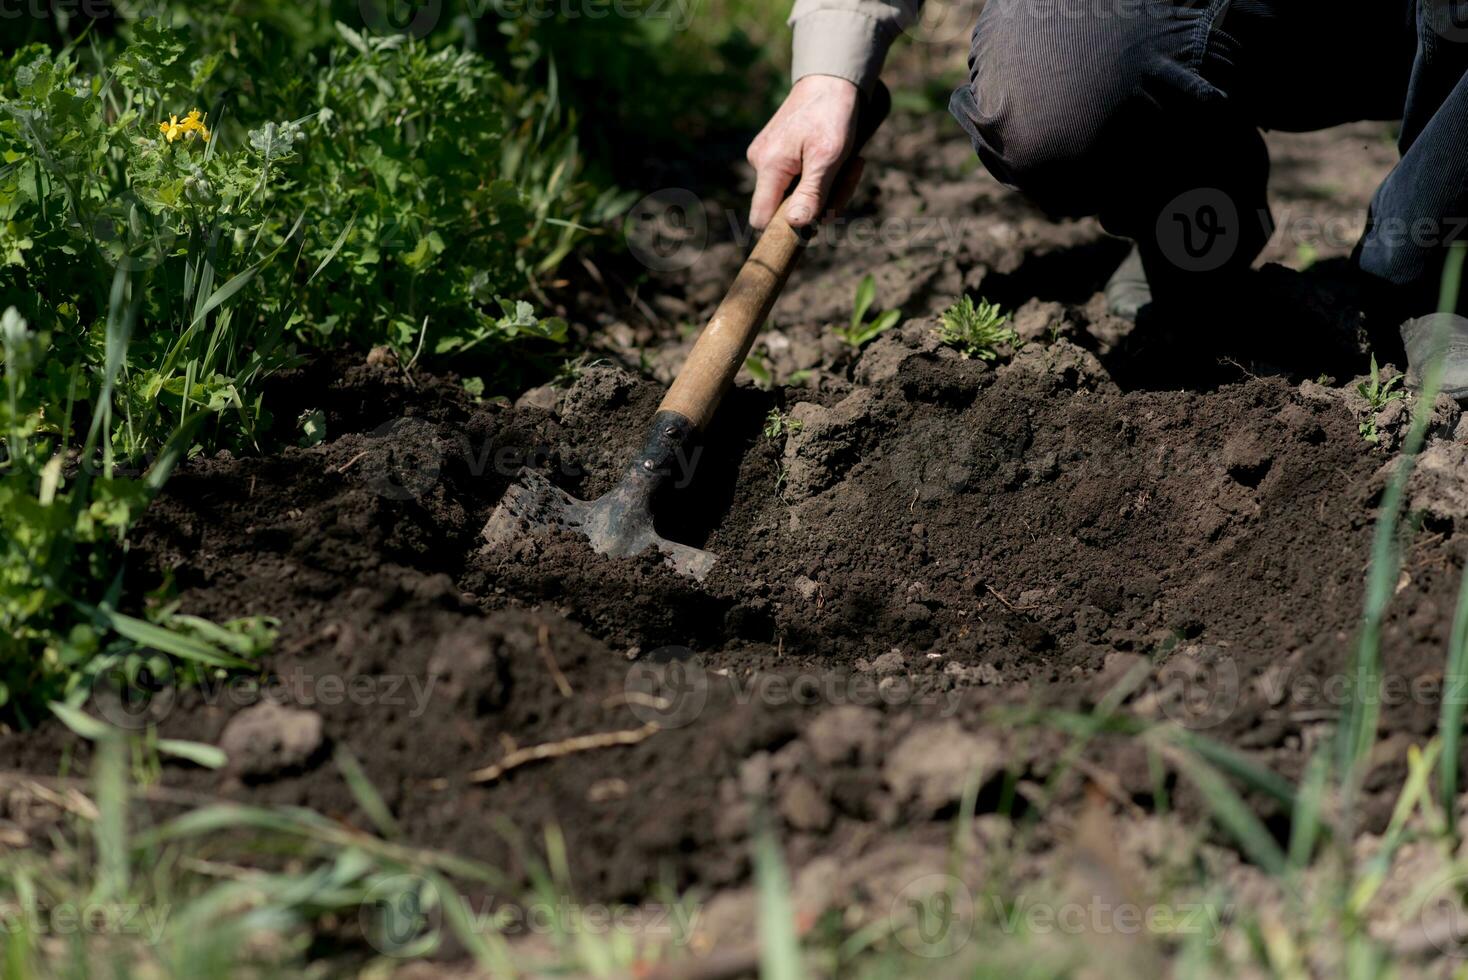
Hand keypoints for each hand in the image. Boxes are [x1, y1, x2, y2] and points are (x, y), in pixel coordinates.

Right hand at [746, 75, 861, 230]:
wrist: (832, 77)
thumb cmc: (833, 113)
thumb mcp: (830, 156)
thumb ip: (812, 192)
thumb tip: (795, 225)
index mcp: (768, 165)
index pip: (761, 219)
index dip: (784, 228)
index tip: (816, 218)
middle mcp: (759, 162)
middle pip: (782, 210)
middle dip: (820, 203)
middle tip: (848, 177)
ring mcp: (766, 157)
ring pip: (793, 195)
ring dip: (826, 189)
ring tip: (850, 163)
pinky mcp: (776, 152)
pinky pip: (796, 179)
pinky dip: (820, 176)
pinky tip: (836, 158)